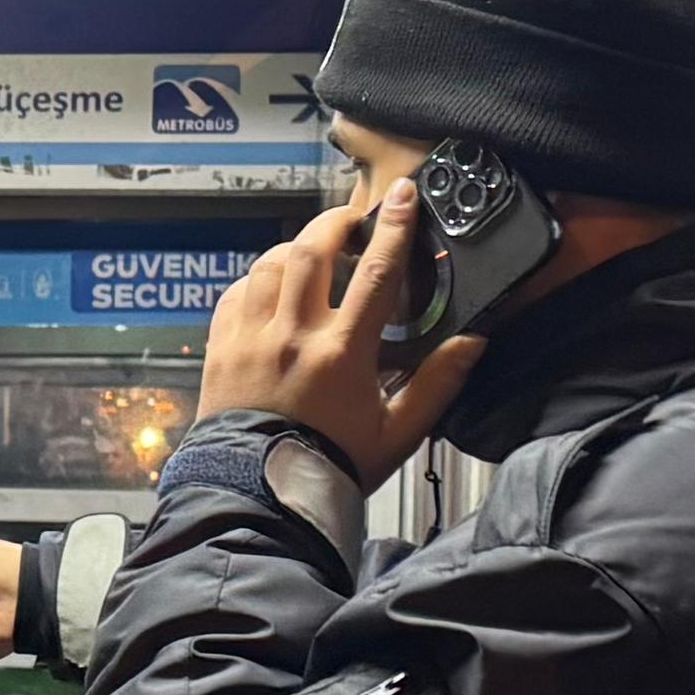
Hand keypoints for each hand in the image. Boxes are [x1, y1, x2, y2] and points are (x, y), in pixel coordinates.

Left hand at [200, 180, 490, 487]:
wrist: (259, 497)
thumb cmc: (330, 466)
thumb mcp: (397, 432)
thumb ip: (437, 382)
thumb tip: (472, 340)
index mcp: (341, 354)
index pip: (375, 272)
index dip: (393, 228)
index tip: (403, 196)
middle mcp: (291, 336)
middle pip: (313, 250)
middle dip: (336, 222)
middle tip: (355, 219)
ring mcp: (250, 338)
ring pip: (271, 263)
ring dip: (297, 248)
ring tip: (316, 253)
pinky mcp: (221, 346)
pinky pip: (237, 291)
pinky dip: (258, 278)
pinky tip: (274, 288)